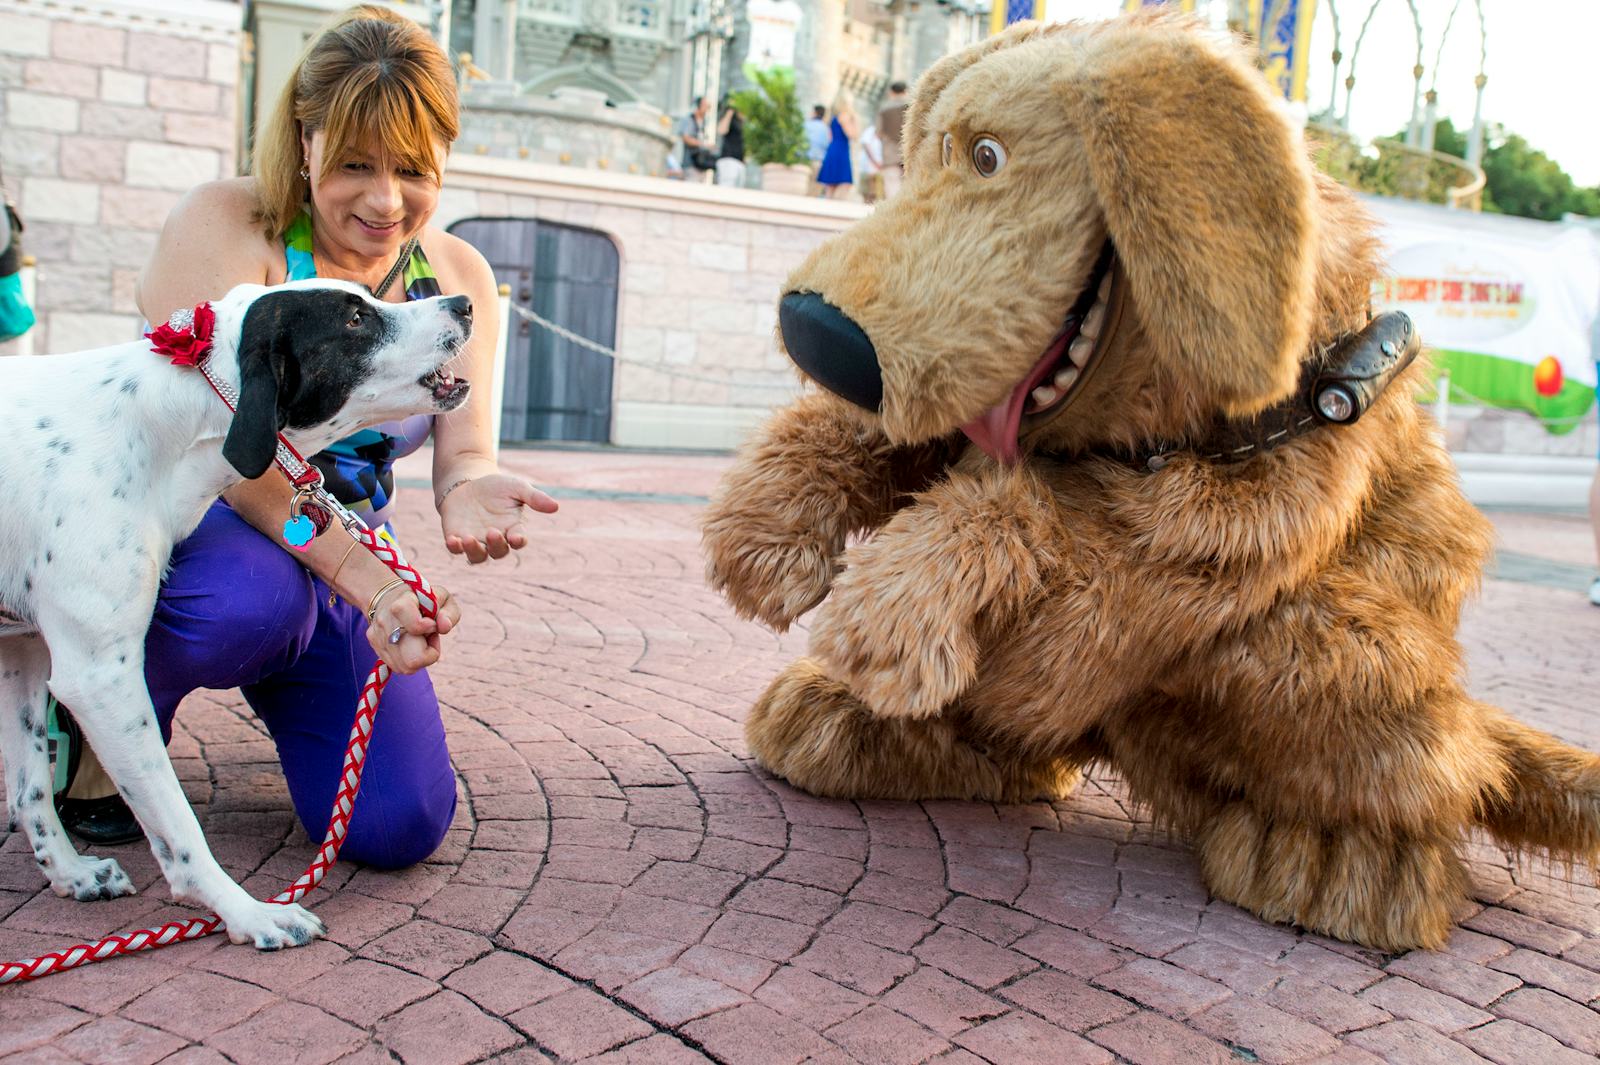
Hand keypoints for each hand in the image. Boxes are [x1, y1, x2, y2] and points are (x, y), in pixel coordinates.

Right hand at [365, 581, 461, 673]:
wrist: (388, 597)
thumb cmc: (421, 600)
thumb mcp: (443, 598)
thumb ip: (450, 613)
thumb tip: (444, 627)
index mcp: (401, 605)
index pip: (416, 627)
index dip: (431, 628)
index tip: (432, 623)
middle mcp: (385, 622)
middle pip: (412, 660)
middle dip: (428, 653)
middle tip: (428, 637)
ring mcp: (378, 637)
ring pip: (406, 667)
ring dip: (419, 657)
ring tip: (419, 639)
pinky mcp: (376, 648)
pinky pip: (398, 667)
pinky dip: (408, 660)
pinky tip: (410, 645)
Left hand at [439, 473, 558, 562]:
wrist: (466, 484)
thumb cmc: (496, 487)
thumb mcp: (516, 487)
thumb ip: (534, 497)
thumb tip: (556, 506)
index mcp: (512, 529)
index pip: (518, 540)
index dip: (518, 540)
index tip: (517, 536)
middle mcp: (495, 540)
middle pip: (498, 551)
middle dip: (496, 545)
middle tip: (492, 532)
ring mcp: (475, 541)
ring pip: (477, 556)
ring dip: (474, 551)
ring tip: (469, 539)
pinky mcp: (456, 538)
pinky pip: (456, 550)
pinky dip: (454, 547)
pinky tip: (453, 540)